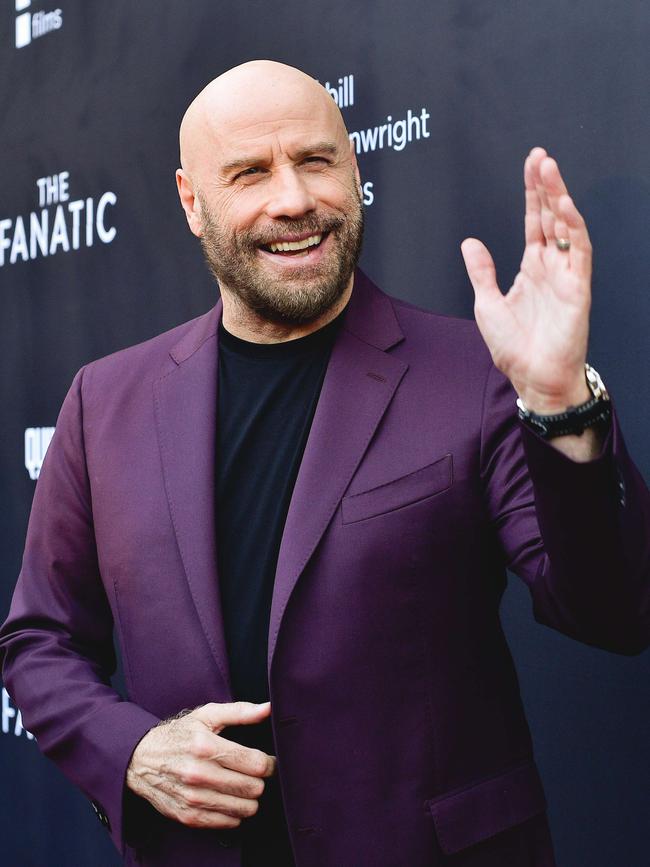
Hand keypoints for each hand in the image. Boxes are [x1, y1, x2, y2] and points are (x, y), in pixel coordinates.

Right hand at [125, 701, 275, 828]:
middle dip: (259, 781)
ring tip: (242, 786)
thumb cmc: (179, 734)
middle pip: (253, 788)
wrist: (140, 759)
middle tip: (253, 773)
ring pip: (244, 809)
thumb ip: (240, 711)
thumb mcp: (207, 715)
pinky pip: (228, 823)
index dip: (269, 763)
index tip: (268, 761)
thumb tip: (268, 708)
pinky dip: (234, 812)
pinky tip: (228, 798)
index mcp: (205, 746)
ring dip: (249, 798)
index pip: (256, 764)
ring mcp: (192, 798)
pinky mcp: (187, 816)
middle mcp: (198, 774)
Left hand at [461, 147, 591, 413]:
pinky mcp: (578, 287)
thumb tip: (470, 242)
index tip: (531, 165)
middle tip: (540, 156)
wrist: (532, 377)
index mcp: (531, 268)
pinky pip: (578, 250)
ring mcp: (566, 274)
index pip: (534, 221)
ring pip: (566, 226)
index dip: (532, 193)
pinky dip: (572, 226)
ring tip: (549, 169)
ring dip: (559, 197)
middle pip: (551, 216)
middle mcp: (551, 266)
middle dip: (546, 185)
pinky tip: (563, 205)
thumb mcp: (487, 303)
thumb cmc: (513, 347)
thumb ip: (482, 271)